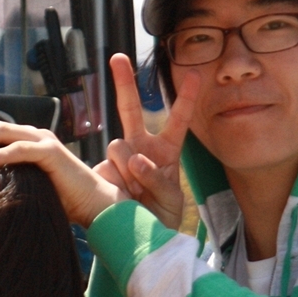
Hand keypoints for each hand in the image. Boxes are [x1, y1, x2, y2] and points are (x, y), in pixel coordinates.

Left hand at [0, 117, 119, 228]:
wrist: (92, 204)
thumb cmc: (56, 200)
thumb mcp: (21, 188)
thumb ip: (0, 181)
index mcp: (20, 140)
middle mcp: (29, 134)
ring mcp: (41, 140)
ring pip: (3, 131)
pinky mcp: (52, 153)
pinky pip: (23, 149)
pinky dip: (4, 153)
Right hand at [102, 54, 200, 229]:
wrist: (136, 239)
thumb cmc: (160, 217)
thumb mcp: (170, 200)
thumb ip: (158, 178)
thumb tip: (136, 159)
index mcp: (166, 151)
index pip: (179, 120)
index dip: (186, 98)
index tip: (194, 73)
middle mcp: (141, 148)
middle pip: (130, 109)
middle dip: (124, 82)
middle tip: (117, 57)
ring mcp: (120, 159)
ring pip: (118, 147)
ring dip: (129, 170)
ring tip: (137, 194)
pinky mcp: (103, 173)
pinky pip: (106, 169)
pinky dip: (116, 182)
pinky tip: (123, 196)